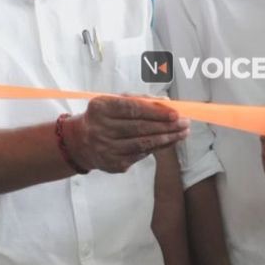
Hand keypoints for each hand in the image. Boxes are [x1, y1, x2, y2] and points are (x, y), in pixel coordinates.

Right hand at [67, 95, 189, 173]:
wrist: (80, 142)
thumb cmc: (104, 117)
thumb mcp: (114, 102)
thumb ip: (139, 99)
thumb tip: (167, 102)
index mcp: (100, 108)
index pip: (132, 109)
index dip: (155, 112)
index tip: (175, 113)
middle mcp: (100, 129)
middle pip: (140, 128)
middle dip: (166, 126)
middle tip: (185, 123)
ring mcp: (106, 149)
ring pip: (143, 144)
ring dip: (166, 139)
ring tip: (182, 133)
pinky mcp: (113, 164)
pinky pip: (140, 155)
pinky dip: (157, 148)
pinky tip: (169, 142)